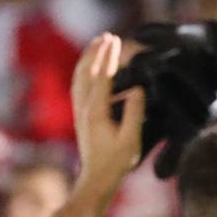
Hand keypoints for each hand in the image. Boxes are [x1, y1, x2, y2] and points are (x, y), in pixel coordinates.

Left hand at [70, 32, 143, 184]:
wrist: (96, 180)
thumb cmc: (116, 162)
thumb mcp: (130, 139)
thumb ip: (134, 113)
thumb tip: (137, 90)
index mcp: (96, 111)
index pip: (102, 76)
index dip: (109, 56)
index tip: (116, 40)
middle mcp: (84, 109)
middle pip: (85, 72)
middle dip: (95, 52)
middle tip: (106, 36)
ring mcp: (80, 113)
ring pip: (79, 79)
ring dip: (87, 60)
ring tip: (96, 44)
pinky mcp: (81, 117)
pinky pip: (78, 88)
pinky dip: (84, 73)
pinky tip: (90, 69)